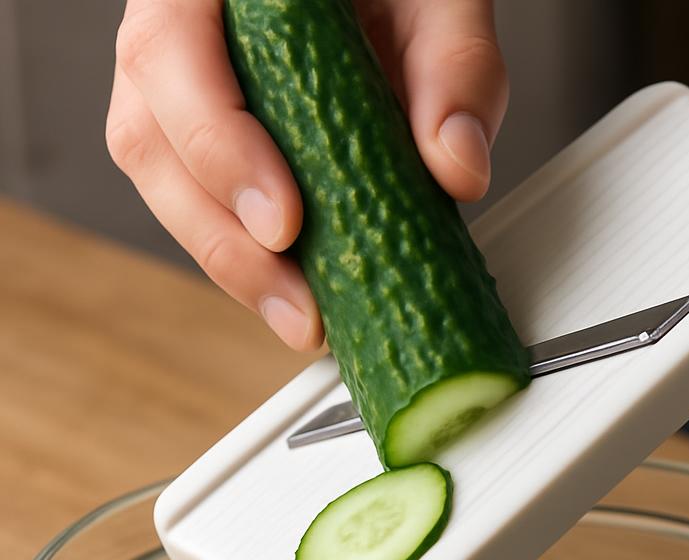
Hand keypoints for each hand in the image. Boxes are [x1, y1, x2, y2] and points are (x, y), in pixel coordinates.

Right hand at [106, 0, 507, 350]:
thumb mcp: (439, 0)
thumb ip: (456, 67)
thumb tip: (459, 167)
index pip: (171, 57)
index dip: (218, 149)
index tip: (286, 224)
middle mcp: (175, 30)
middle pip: (151, 140)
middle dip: (225, 242)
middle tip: (300, 307)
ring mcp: (180, 87)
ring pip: (164, 183)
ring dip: (232, 267)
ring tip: (304, 321)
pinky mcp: (205, 138)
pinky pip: (200, 202)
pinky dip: (246, 258)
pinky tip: (295, 297)